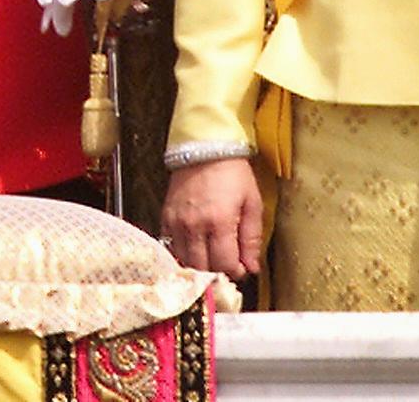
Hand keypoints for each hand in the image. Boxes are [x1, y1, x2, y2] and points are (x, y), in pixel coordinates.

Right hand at [160, 157, 264, 279]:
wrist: (205, 146)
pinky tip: (194, 247)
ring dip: (199, 264)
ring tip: (211, 257)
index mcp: (220, 222)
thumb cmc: (233, 173)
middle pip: (203, 267)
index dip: (236, 271)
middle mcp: (195, 225)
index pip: (225, 264)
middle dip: (218, 271)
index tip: (241, 267)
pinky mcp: (166, 216)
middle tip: (226, 264)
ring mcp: (177, 222)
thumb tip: (252, 267)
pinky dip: (182, 252)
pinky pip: (170, 245)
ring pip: (185, 260)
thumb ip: (252, 237)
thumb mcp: (252, 202)